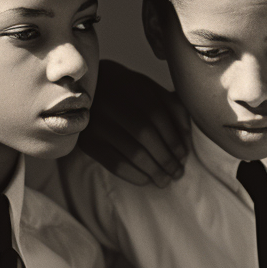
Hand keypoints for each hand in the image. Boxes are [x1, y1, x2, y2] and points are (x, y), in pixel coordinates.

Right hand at [80, 60, 189, 186]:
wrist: (80, 90)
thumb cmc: (123, 91)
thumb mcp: (146, 88)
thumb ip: (169, 105)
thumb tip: (186, 134)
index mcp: (130, 87)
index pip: (157, 115)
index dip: (173, 138)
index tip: (184, 155)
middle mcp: (112, 104)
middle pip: (145, 135)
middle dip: (165, 157)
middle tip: (178, 172)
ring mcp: (97, 124)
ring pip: (132, 151)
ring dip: (153, 170)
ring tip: (165, 180)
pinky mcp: (87, 142)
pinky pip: (114, 163)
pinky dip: (133, 175)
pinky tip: (146, 180)